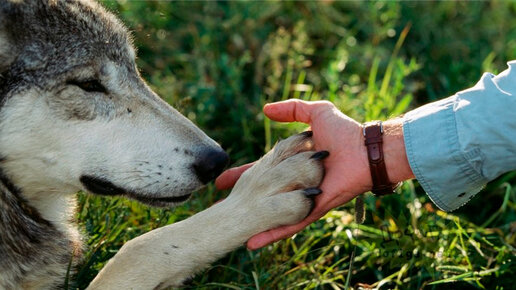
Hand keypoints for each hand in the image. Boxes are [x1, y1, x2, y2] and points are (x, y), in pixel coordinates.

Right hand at [215, 99, 412, 248]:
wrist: (365, 150)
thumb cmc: (344, 132)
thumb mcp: (316, 113)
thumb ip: (292, 110)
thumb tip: (265, 110)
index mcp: (294, 162)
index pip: (261, 168)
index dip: (241, 173)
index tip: (221, 180)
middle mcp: (295, 181)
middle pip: (262, 192)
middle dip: (240, 199)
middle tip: (218, 205)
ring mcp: (303, 196)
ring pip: (272, 211)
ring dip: (253, 220)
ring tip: (230, 230)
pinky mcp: (311, 208)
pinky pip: (290, 223)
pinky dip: (273, 233)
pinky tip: (253, 242)